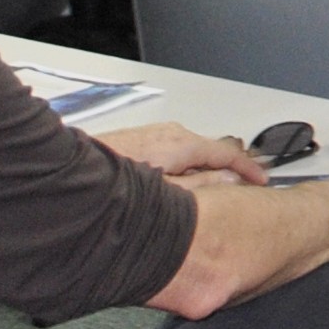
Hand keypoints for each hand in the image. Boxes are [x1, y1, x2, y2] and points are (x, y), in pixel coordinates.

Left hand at [99, 122, 268, 184]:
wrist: (67, 175)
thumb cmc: (110, 185)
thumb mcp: (168, 193)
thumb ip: (204, 185)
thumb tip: (230, 181)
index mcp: (181, 143)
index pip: (228, 152)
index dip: (249, 168)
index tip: (261, 179)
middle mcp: (169, 133)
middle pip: (210, 151)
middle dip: (227, 170)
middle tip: (242, 190)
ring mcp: (152, 136)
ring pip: (190, 153)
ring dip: (202, 172)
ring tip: (210, 195)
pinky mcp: (138, 142)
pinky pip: (173, 154)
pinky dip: (184, 170)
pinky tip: (177, 190)